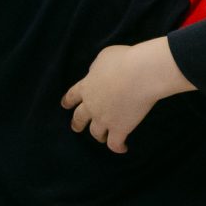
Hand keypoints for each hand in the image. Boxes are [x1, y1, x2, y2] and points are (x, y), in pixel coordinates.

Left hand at [62, 38, 190, 153]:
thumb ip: (96, 68)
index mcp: (86, 87)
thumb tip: (96, 73)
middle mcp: (91, 106)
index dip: (68, 101)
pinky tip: (122, 148)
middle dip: (77, 123)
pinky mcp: (120, 129)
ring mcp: (104, 119)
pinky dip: (118, 148)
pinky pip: (115, 144)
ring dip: (98, 136)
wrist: (140, 74)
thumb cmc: (124, 60)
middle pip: (79, 118)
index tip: (65, 106)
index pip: (72, 96)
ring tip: (102, 138)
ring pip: (96, 133)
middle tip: (76, 128)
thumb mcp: (104, 57)